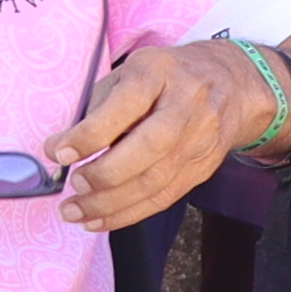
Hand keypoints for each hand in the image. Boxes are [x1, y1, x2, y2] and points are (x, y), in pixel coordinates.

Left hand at [43, 43, 271, 235]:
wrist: (232, 84)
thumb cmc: (165, 77)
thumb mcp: (131, 72)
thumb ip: (100, 105)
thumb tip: (64, 148)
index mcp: (158, 72)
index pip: (124, 105)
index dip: (90, 133)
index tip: (58, 151)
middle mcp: (186, 105)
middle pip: (149, 147)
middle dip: (105, 173)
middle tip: (73, 184)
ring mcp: (200, 140)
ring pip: (156, 180)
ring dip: (109, 204)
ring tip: (74, 212)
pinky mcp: (203, 168)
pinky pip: (163, 198)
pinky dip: (127, 214)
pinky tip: (98, 220)